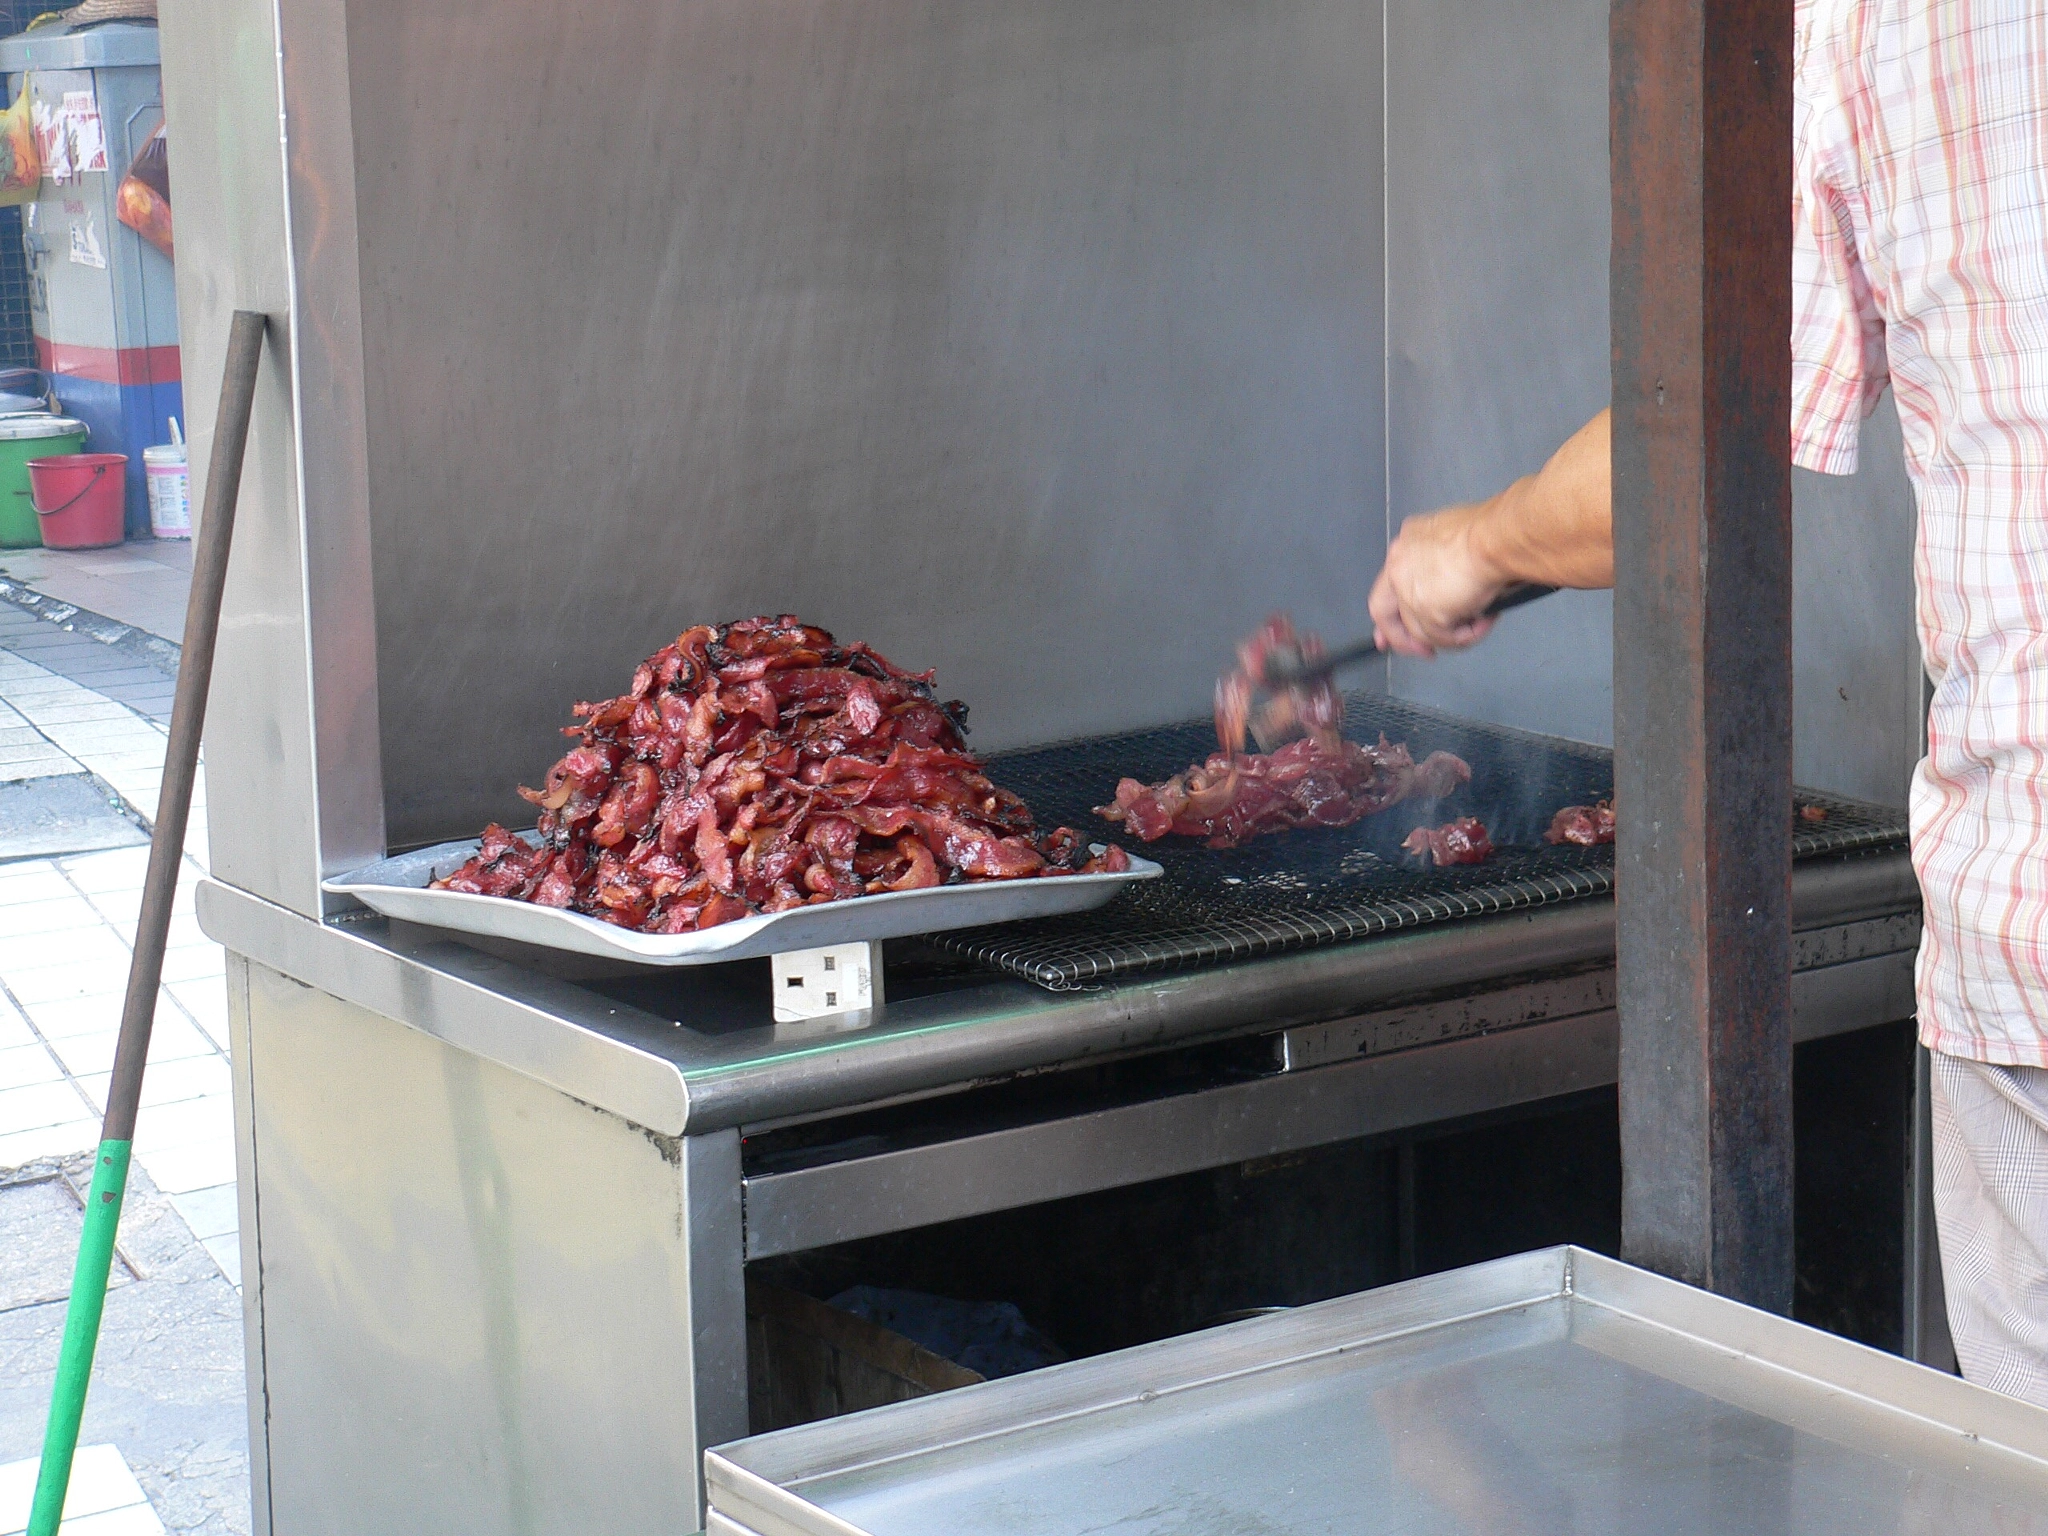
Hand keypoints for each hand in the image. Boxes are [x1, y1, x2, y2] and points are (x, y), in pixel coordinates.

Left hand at [1369, 502, 1511, 657]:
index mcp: (1408, 543)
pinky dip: (1466, 637)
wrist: (1500, 538)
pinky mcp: (1426, 611)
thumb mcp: (1461, 543)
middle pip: (1383, 612)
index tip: (1396, 628)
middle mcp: (1400, 565)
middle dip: (1401, 639)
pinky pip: (1441, 638)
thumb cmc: (1493, 533)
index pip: (1390, 583)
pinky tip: (1484, 623)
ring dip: (1451, 637)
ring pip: (1418, 631)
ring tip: (1480, 624)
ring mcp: (1409, 590)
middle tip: (1423, 652)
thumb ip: (1448, 565)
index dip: (1395, 609)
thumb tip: (1455, 590)